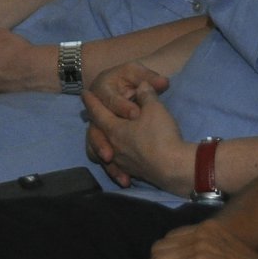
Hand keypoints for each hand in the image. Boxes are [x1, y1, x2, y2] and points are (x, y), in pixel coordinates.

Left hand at [83, 66, 184, 191]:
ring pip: (105, 152)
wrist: (173, 168)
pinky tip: (120, 165)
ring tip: (101, 144)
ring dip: (102, 146)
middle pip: (97, 133)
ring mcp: (121, 162)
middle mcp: (113, 146)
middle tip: (88, 115)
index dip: (91, 102)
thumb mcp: (154, 108)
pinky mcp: (132, 172)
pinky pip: (118, 166)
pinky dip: (115, 164)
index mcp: (114, 129)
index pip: (98, 112)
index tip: (84, 94)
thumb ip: (146, 94)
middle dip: (94, 122)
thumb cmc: (160, 134)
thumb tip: (142, 85)